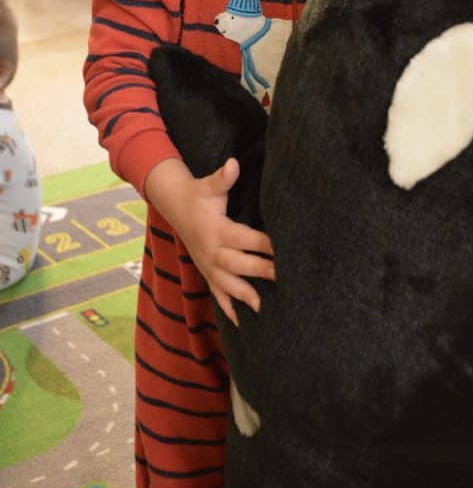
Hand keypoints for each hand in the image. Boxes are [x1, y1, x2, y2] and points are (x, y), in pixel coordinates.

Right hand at [145, 157, 274, 325]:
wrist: (174, 207)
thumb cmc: (199, 195)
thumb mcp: (208, 186)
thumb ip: (222, 178)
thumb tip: (233, 164)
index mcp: (216, 229)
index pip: (243, 238)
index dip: (262, 243)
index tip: (282, 249)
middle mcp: (211, 250)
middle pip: (238, 264)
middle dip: (260, 271)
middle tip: (282, 278)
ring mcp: (208, 265)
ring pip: (227, 283)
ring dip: (245, 295)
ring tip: (263, 307)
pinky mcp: (206, 273)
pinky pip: (217, 293)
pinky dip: (228, 308)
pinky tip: (242, 323)